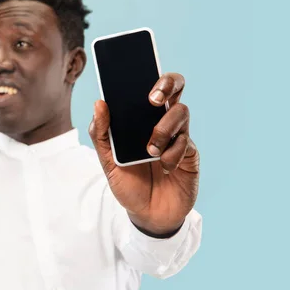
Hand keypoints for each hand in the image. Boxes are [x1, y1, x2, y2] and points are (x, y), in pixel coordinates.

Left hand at [89, 73, 199, 235]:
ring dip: (163, 129)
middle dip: (167, 84)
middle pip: (175, 88)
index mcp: (141, 119)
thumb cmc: (128, 183)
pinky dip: (171, 154)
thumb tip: (99, 103)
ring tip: (150, 149)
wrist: (147, 215)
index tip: (140, 74)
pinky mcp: (190, 154)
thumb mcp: (107, 161)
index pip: (150, 86)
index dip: (150, 74)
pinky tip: (164, 167)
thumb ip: (100, 133)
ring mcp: (179, 136)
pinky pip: (185, 143)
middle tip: (152, 99)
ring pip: (180, 112)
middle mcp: (163, 121)